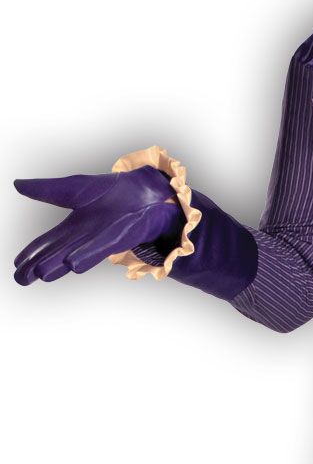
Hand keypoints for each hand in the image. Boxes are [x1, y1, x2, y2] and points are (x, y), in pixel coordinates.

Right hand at [13, 167, 182, 284]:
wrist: (146, 191)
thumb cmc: (114, 194)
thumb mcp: (74, 189)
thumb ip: (47, 190)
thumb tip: (16, 184)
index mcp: (73, 228)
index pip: (48, 242)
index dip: (32, 253)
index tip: (16, 266)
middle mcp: (86, 237)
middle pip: (58, 253)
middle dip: (39, 265)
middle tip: (20, 279)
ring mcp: (103, 238)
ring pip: (77, 253)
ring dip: (59, 265)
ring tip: (42, 274)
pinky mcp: (121, 235)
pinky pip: (102, 246)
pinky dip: (87, 254)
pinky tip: (73, 265)